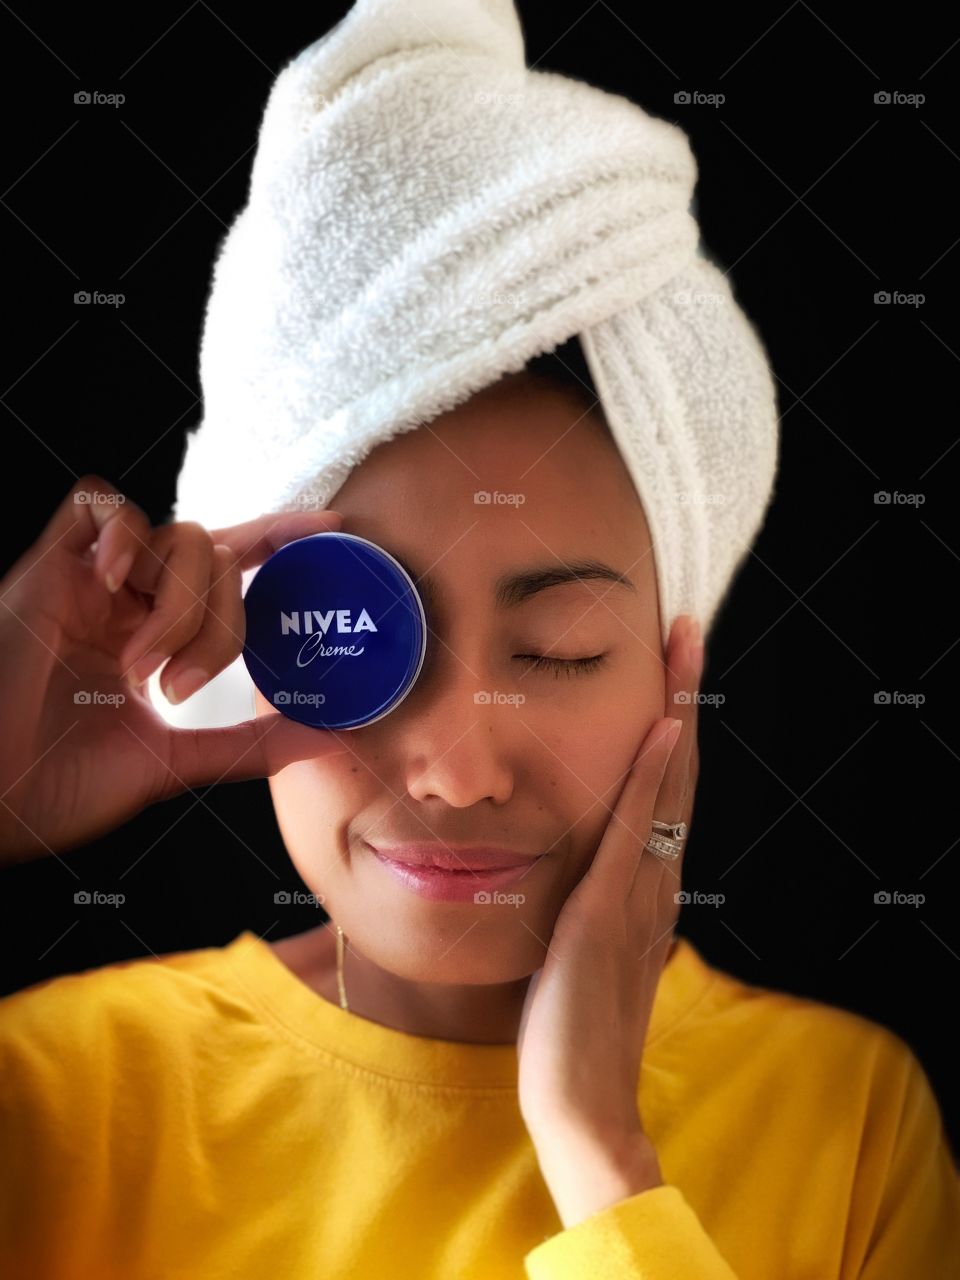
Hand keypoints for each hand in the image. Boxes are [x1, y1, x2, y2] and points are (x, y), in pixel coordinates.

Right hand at [0, 474, 348, 865]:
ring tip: (142, 664)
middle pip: (213, 555)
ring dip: (179, 604)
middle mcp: (124, 603)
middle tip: (181, 685)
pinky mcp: (45, 570)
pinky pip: (96, 503)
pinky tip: (112, 585)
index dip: (277, 539)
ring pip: (174, 534)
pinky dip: (121, 536)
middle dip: (220, 622)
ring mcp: (87, 583)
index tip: (334, 530)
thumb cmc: (60, 787)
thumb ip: (247, 747)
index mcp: (153, 638)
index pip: (224, 570)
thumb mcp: (173, 764)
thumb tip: (327, 737)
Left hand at [516, 613, 702, 1224]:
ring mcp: (638, 892)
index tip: (669, 673)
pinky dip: (652, 776)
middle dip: (682, 697)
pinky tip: (658, 729)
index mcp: (646, 886)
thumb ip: (585, 904)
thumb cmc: (571, 1028)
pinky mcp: (608, 909)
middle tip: (685, 633)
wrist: (581, 1096)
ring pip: (666, 784)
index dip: (671, 727)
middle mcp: (655, 879)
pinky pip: (634, 829)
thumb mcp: (579, 948)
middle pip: (676, 770)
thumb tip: (571, 871)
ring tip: (680, 651)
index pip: (665, 790)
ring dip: (674, 712)